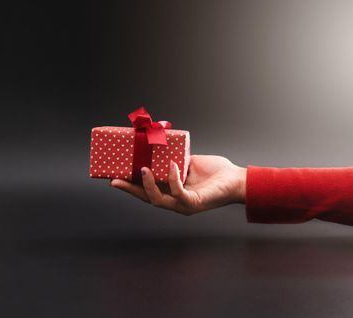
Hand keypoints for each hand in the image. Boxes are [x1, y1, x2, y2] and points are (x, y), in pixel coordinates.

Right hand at [110, 155, 245, 214]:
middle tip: (115, 180)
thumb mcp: (188, 163)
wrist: (237, 180)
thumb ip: (174, 160)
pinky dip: (173, 178)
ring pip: (158, 200)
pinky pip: (178, 192)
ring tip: (143, 169)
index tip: (115, 178)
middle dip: (130, 190)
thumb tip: (159, 147)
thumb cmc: (216, 172)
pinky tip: (172, 165)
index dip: (131, 186)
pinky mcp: (194, 203)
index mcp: (172, 194)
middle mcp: (176, 203)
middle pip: (147, 199)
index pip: (147, 192)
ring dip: (148, 185)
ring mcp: (184, 205)